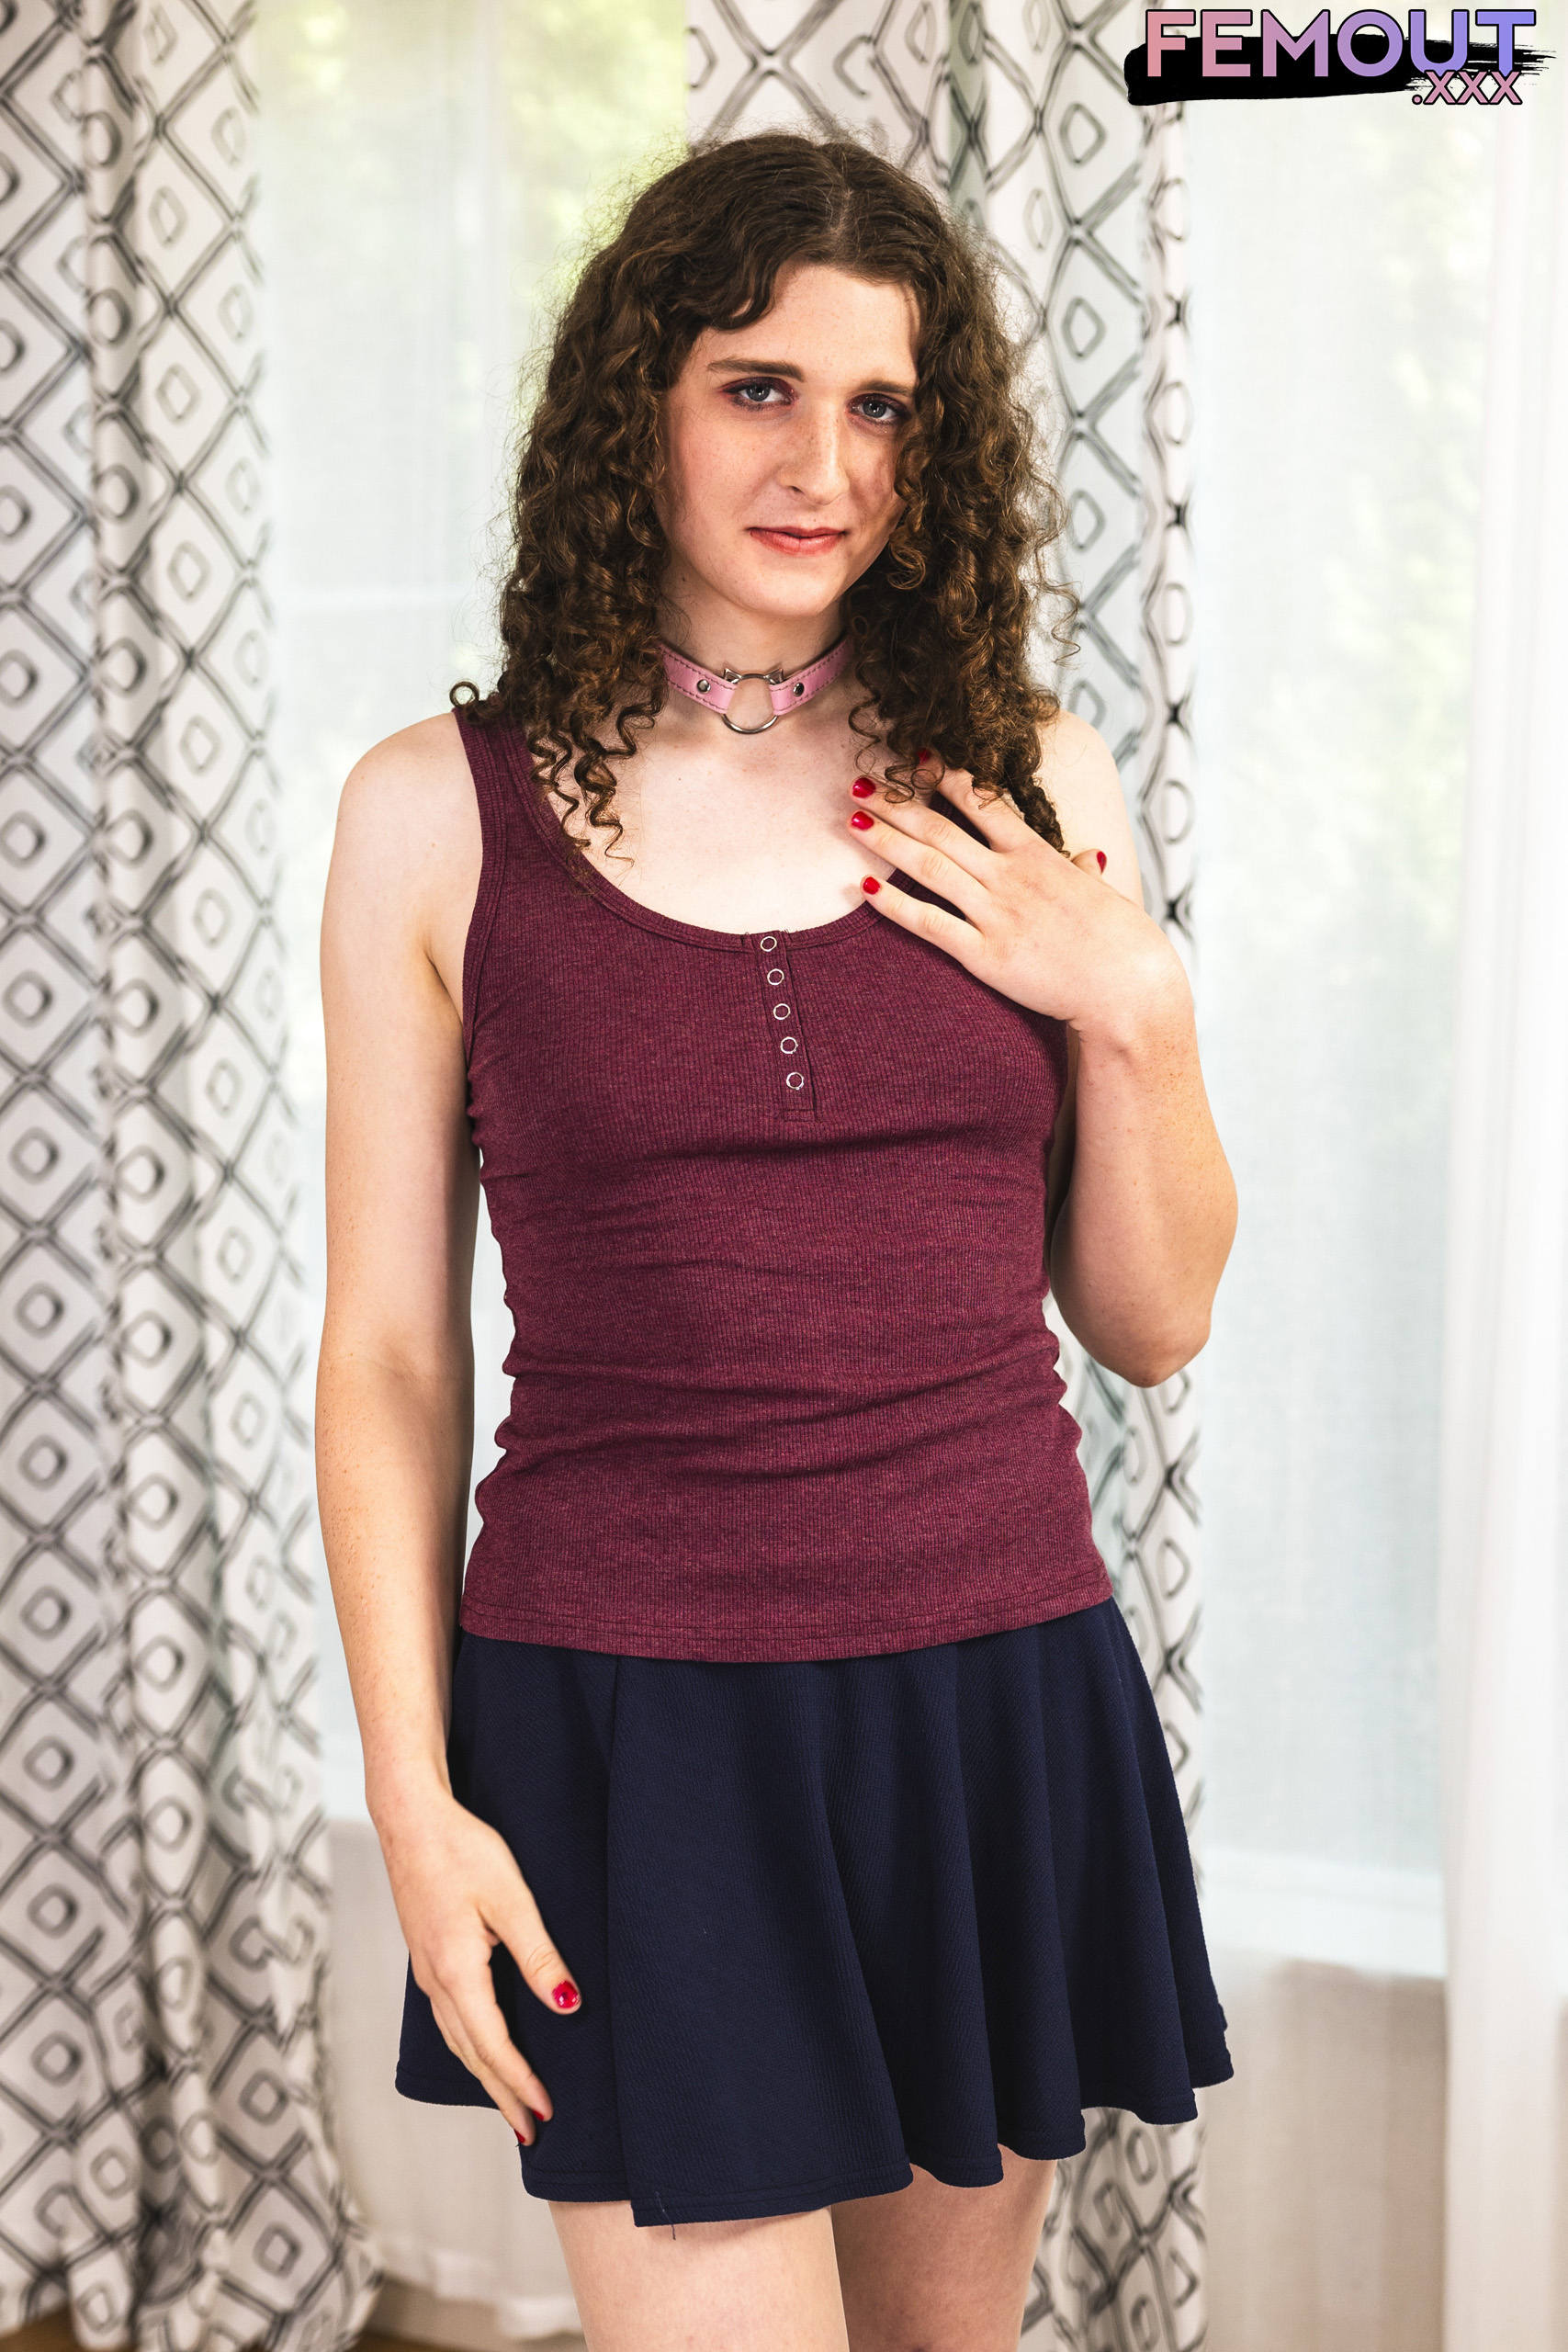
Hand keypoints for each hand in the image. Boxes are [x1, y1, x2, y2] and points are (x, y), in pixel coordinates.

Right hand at [377, 1785, 580, 2142]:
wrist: (409, 1819)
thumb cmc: (460, 1850)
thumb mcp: (510, 1898)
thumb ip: (538, 1953)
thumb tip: (566, 2004)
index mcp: (456, 1971)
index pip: (492, 2045)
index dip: (520, 2081)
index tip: (546, 2111)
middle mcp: (436, 1981)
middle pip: (471, 2054)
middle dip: (502, 2094)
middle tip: (531, 2130)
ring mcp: (426, 1971)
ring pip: (457, 2040)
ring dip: (485, 2075)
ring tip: (511, 2104)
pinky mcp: (427, 1957)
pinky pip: (450, 2019)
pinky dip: (470, 2046)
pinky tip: (482, 2048)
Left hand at [848, 768, 1180, 1046]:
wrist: (1128, 988)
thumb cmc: (1121, 942)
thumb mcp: (1103, 894)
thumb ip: (1084, 872)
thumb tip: (1090, 856)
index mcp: (1038, 855)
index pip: (983, 803)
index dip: (945, 776)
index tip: (915, 756)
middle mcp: (1011, 877)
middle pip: (943, 829)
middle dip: (897, 804)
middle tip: (860, 783)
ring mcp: (996, 914)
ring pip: (929, 867)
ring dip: (886, 841)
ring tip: (852, 821)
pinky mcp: (986, 955)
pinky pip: (930, 924)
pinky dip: (894, 905)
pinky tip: (865, 887)